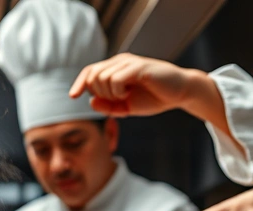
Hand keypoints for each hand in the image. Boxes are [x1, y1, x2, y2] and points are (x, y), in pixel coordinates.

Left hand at [69, 53, 204, 117]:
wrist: (179, 93)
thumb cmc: (153, 98)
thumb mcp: (125, 107)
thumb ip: (107, 106)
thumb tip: (91, 101)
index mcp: (116, 68)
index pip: (90, 71)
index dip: (79, 83)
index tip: (73, 96)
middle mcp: (120, 61)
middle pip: (93, 75)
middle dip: (99, 93)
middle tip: (116, 100)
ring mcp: (129, 63)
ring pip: (102, 77)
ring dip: (109, 94)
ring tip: (125, 97)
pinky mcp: (138, 67)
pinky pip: (115, 79)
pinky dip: (117, 91)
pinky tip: (127, 94)